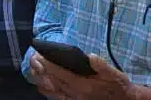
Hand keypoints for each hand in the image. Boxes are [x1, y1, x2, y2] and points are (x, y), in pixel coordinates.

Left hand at [30, 52, 148, 99]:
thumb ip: (102, 66)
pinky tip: (41, 83)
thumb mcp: (115, 74)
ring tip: (33, 68)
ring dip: (40, 79)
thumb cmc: (118, 86)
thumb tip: (91, 56)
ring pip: (50, 91)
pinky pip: (55, 97)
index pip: (60, 73)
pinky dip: (46, 90)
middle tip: (33, 58)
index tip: (38, 55)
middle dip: (40, 69)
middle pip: (51, 81)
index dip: (47, 64)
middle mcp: (75, 94)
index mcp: (83, 85)